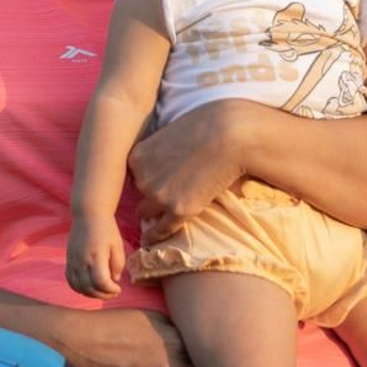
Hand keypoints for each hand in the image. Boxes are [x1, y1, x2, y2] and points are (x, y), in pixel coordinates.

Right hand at [66, 215, 127, 298]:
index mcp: (96, 256)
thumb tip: (114, 279)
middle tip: (112, 292)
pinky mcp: (68, 260)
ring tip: (102, 291)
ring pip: (78, 287)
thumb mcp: (118, 245)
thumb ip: (118, 264)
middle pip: (88, 288)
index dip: (110, 290)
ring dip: (91, 294)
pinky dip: (79, 288)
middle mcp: (82, 261)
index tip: (118, 288)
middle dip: (102, 295)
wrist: (88, 215)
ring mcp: (73, 262)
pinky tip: (89, 287)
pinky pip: (70, 280)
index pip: (101, 282)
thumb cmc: (106, 229)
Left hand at [128, 100, 247, 242]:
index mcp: (137, 156)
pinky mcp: (178, 210)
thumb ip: (159, 150)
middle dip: (152, 192)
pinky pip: (162, 229)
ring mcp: (159, 196)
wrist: (231, 135)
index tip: (158, 178)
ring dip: (154, 214)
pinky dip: (157, 235)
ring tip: (159, 218)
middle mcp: (143, 178)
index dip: (149, 175)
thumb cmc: (206, 126)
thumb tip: (162, 165)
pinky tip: (151, 241)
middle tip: (168, 191)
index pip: (136, 173)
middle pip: (141, 192)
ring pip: (147, 213)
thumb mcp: (170, 132)